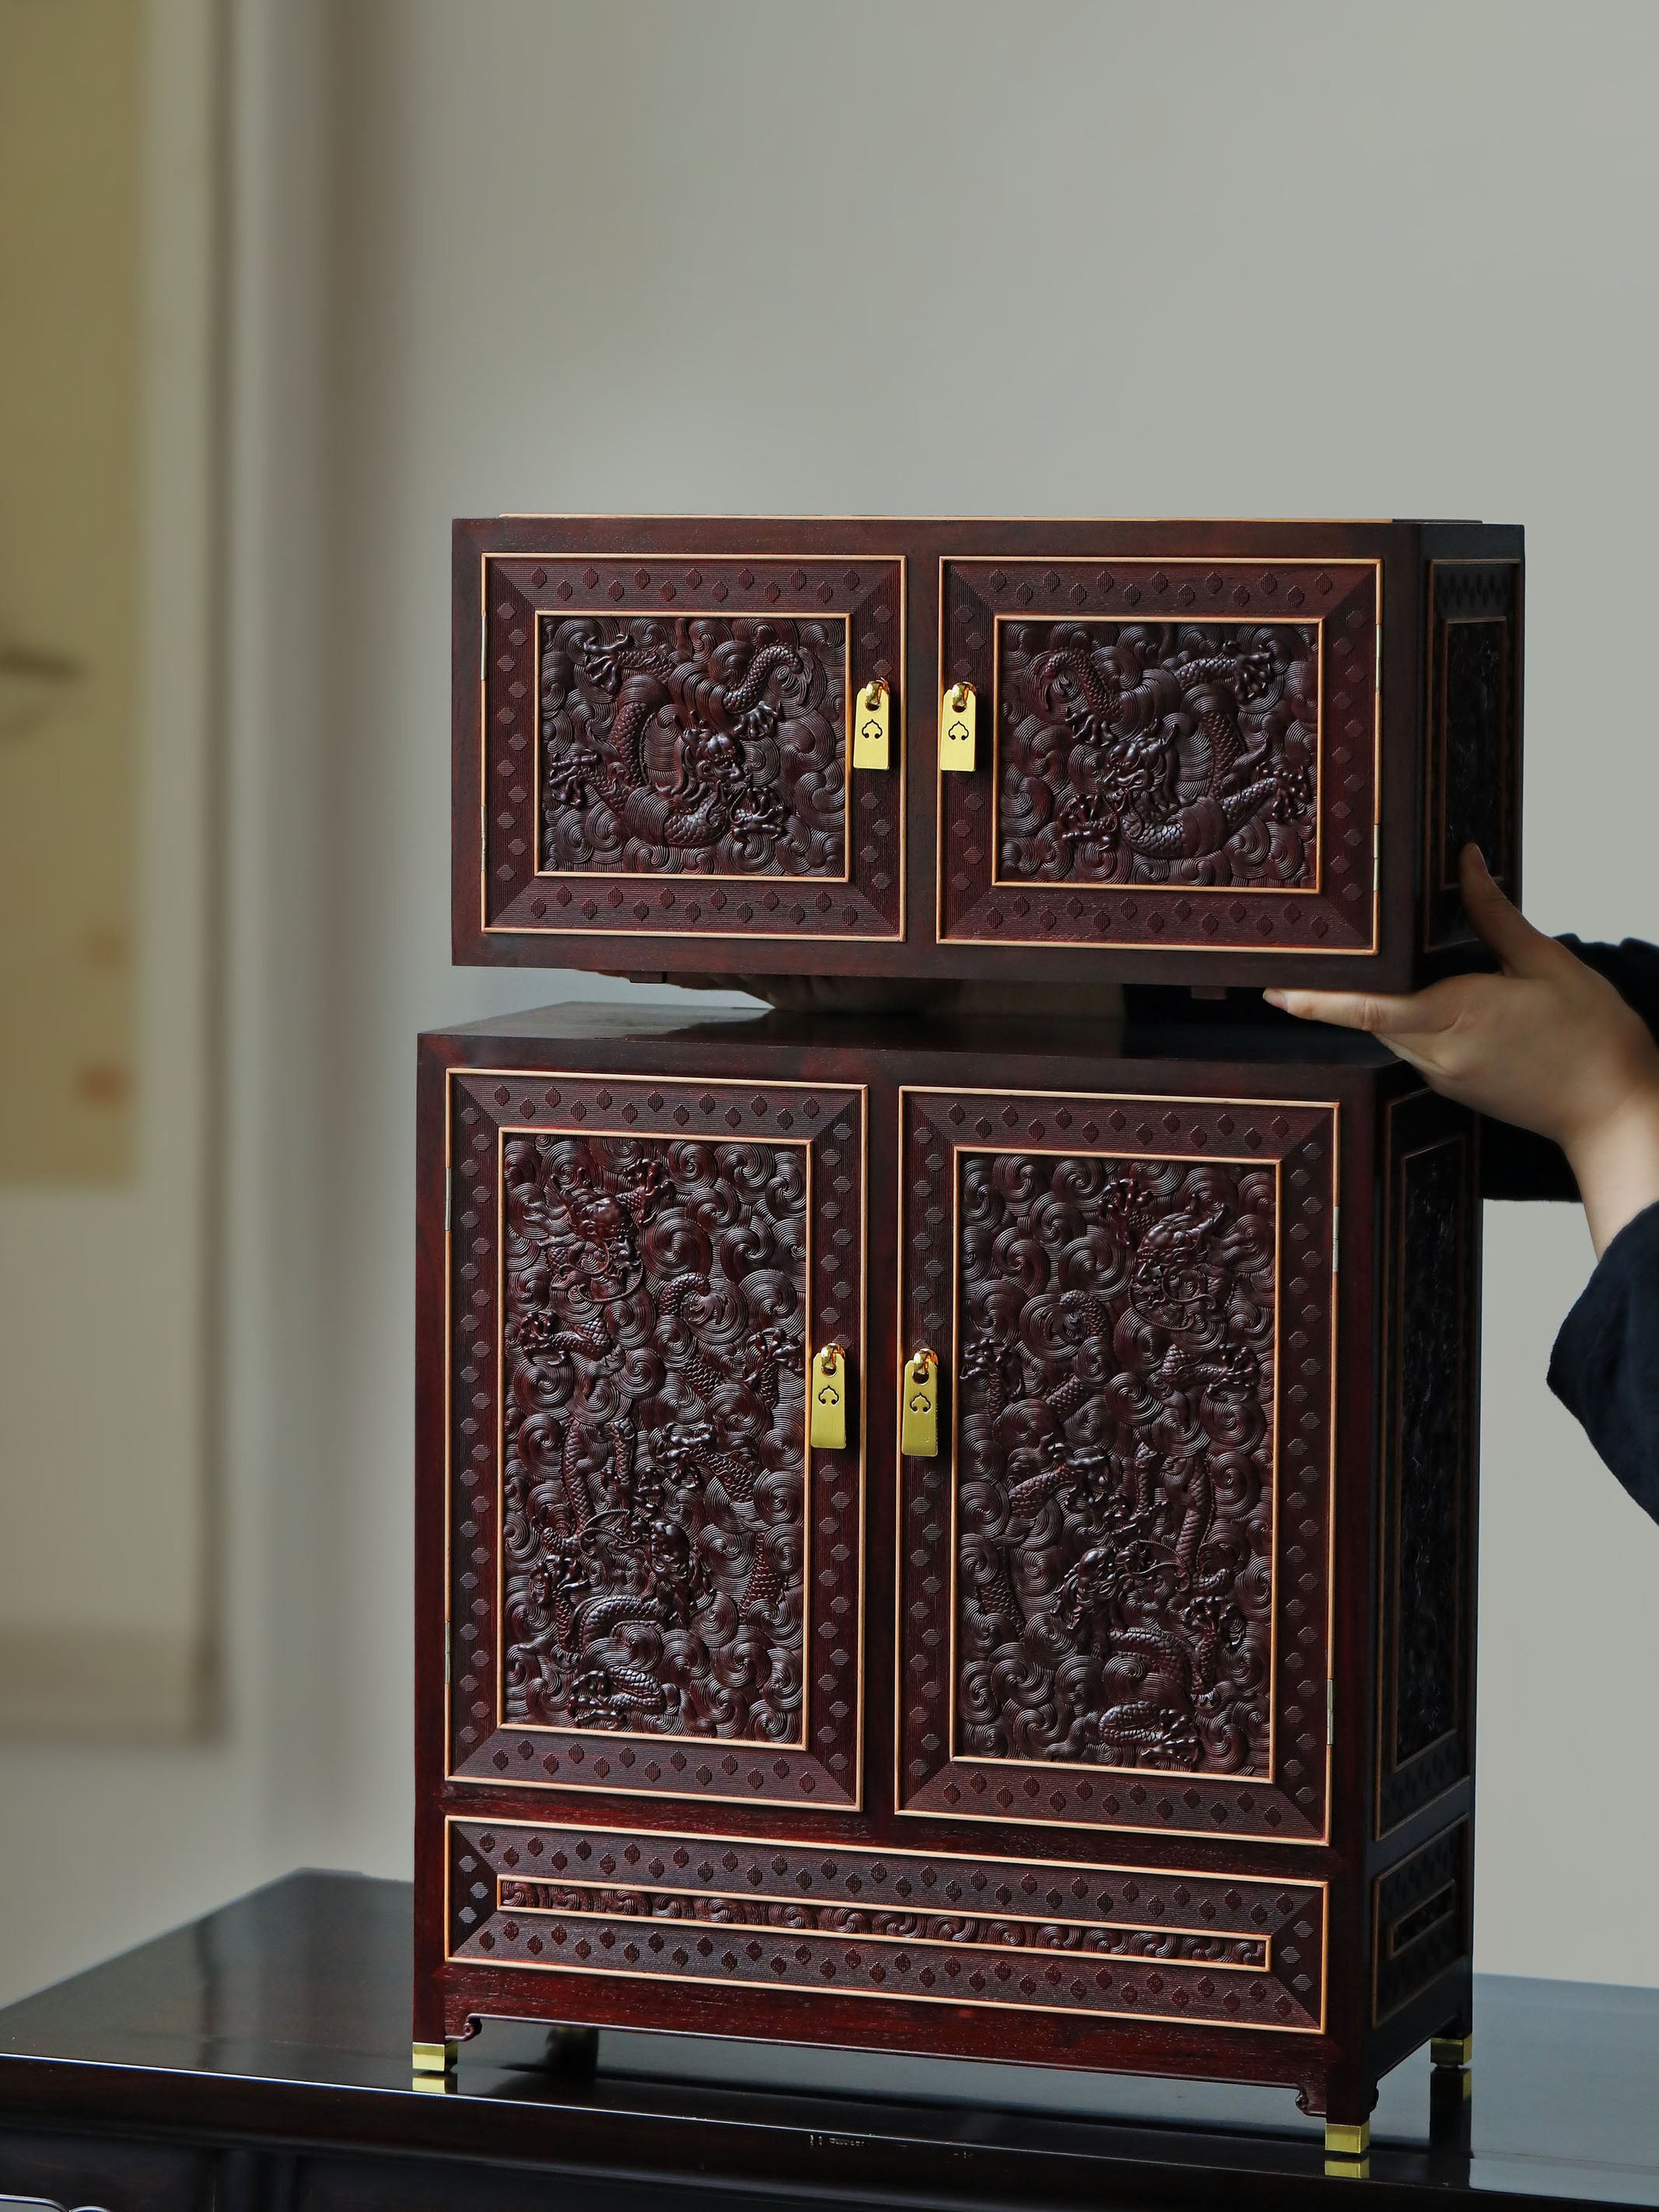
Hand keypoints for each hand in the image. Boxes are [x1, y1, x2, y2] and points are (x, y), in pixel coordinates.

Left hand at [1265, 846, 1658, 1255]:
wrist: (1615, 1111)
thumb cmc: (1593, 1038)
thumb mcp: (1547, 962)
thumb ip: (1496, 915)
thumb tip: (1468, 863)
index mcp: (1456, 1017)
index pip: (1367, 1008)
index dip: (1315, 1000)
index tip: (1274, 989)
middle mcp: (1439, 1055)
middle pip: (1368, 1017)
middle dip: (1338, 992)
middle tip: (1305, 959)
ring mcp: (1444, 1077)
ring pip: (1388, 1033)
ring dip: (1373, 1005)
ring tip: (1357, 970)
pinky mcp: (1453, 1088)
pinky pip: (1413, 1049)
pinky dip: (1405, 1021)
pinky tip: (1419, 996)